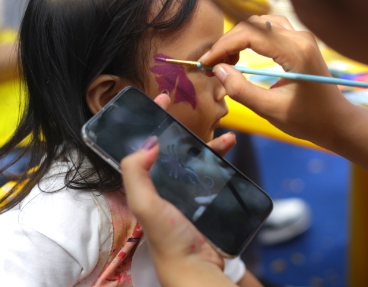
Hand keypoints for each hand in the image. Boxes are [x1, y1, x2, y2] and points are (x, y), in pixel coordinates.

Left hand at [120, 94, 235, 286]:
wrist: (198, 268)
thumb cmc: (169, 239)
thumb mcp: (146, 205)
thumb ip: (136, 174)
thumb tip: (148, 142)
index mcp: (146, 182)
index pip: (145, 144)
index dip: (151, 120)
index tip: (162, 98)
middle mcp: (165, 183)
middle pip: (174, 147)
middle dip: (184, 127)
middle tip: (197, 110)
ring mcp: (187, 190)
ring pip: (197, 157)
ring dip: (209, 142)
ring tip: (225, 134)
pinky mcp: (207, 198)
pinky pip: (214, 172)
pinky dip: (223, 159)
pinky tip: (231, 151)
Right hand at [199, 15, 356, 147]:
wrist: (337, 121)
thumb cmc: (308, 119)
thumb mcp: (270, 110)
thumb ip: (241, 90)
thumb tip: (217, 70)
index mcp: (296, 52)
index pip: (251, 35)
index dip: (223, 46)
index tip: (206, 63)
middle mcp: (300, 37)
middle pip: (253, 24)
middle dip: (228, 42)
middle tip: (211, 65)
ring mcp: (302, 37)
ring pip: (260, 23)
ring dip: (238, 37)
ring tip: (225, 60)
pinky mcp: (300, 41)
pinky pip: (269, 29)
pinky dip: (251, 37)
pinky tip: (241, 54)